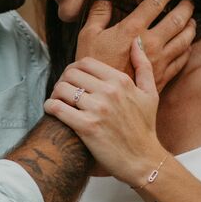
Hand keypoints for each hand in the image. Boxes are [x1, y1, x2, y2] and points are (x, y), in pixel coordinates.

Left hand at [45, 39, 165, 186]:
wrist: (144, 160)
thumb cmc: (145, 128)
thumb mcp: (150, 93)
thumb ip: (143, 65)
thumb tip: (136, 41)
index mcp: (121, 80)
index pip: (85, 62)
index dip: (73, 69)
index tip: (72, 80)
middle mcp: (109, 91)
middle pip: (70, 73)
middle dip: (62, 80)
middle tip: (62, 92)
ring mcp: (98, 109)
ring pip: (62, 88)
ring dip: (54, 94)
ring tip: (57, 102)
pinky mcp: (87, 127)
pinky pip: (58, 108)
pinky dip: (50, 107)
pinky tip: (52, 111)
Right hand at [76, 0, 194, 91]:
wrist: (100, 97)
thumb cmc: (91, 65)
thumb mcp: (88, 35)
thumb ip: (98, 11)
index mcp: (132, 29)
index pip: (154, 3)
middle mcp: (150, 43)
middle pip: (176, 20)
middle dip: (185, 7)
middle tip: (188, 2)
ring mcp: (158, 61)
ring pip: (183, 40)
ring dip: (190, 27)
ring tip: (191, 21)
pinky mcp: (161, 77)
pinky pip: (181, 60)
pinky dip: (186, 50)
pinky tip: (186, 46)